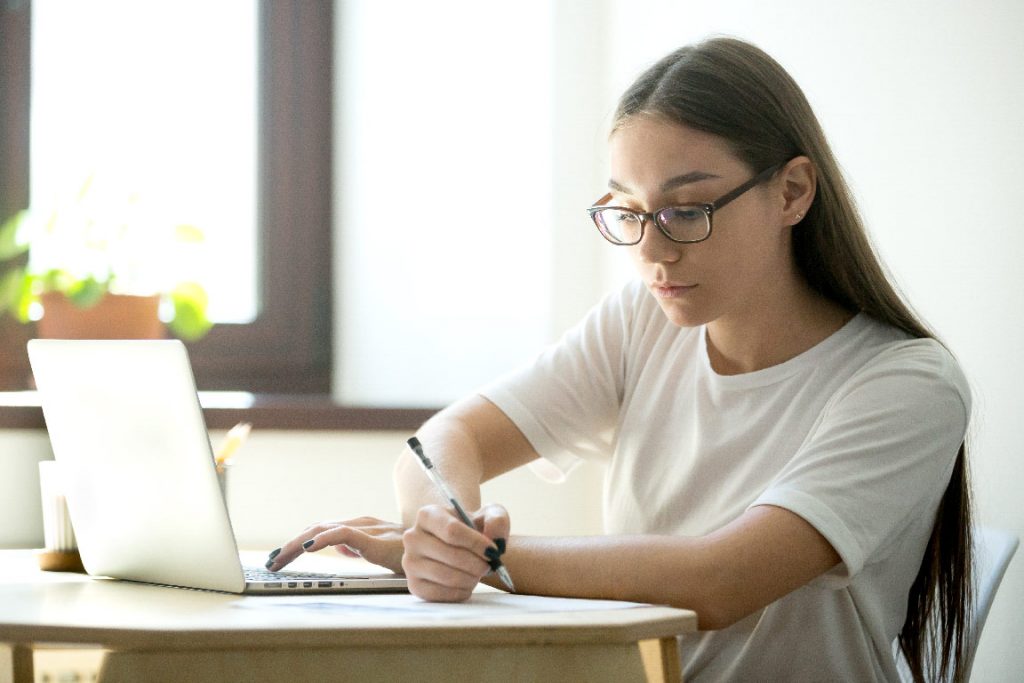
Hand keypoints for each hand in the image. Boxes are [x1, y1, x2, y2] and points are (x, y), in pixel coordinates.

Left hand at [265, 516, 404, 574]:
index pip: (320, 531)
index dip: (296, 542)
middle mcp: (361, 524)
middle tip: (269, 562)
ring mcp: (369, 529)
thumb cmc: (417, 551)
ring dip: (297, 544)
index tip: (277, 558)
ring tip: (277, 558)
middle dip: (289, 546)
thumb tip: (339, 548)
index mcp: (360, 527)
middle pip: (316, 529)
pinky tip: (308, 548)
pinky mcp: (377, 539)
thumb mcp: (382, 551)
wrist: (447, 548)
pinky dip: (323, 538)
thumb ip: (361, 547)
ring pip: (324, 530)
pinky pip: (345, 535)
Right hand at [401, 503, 509, 601]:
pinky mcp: (414, 585)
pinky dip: (460, 592)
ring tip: (479, 573)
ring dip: (470, 578)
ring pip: (445, 576)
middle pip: (450, 555)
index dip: (476, 543)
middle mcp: (412, 537)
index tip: (493, 551)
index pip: (452, 531)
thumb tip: (494, 540)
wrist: (460, 546)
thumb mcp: (490, 515)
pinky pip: (440, 594)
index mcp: (428, 514)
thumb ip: (497, 521)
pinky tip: (468, 583)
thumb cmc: (474, 529)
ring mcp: (409, 562)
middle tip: (489, 566)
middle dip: (476, 563)